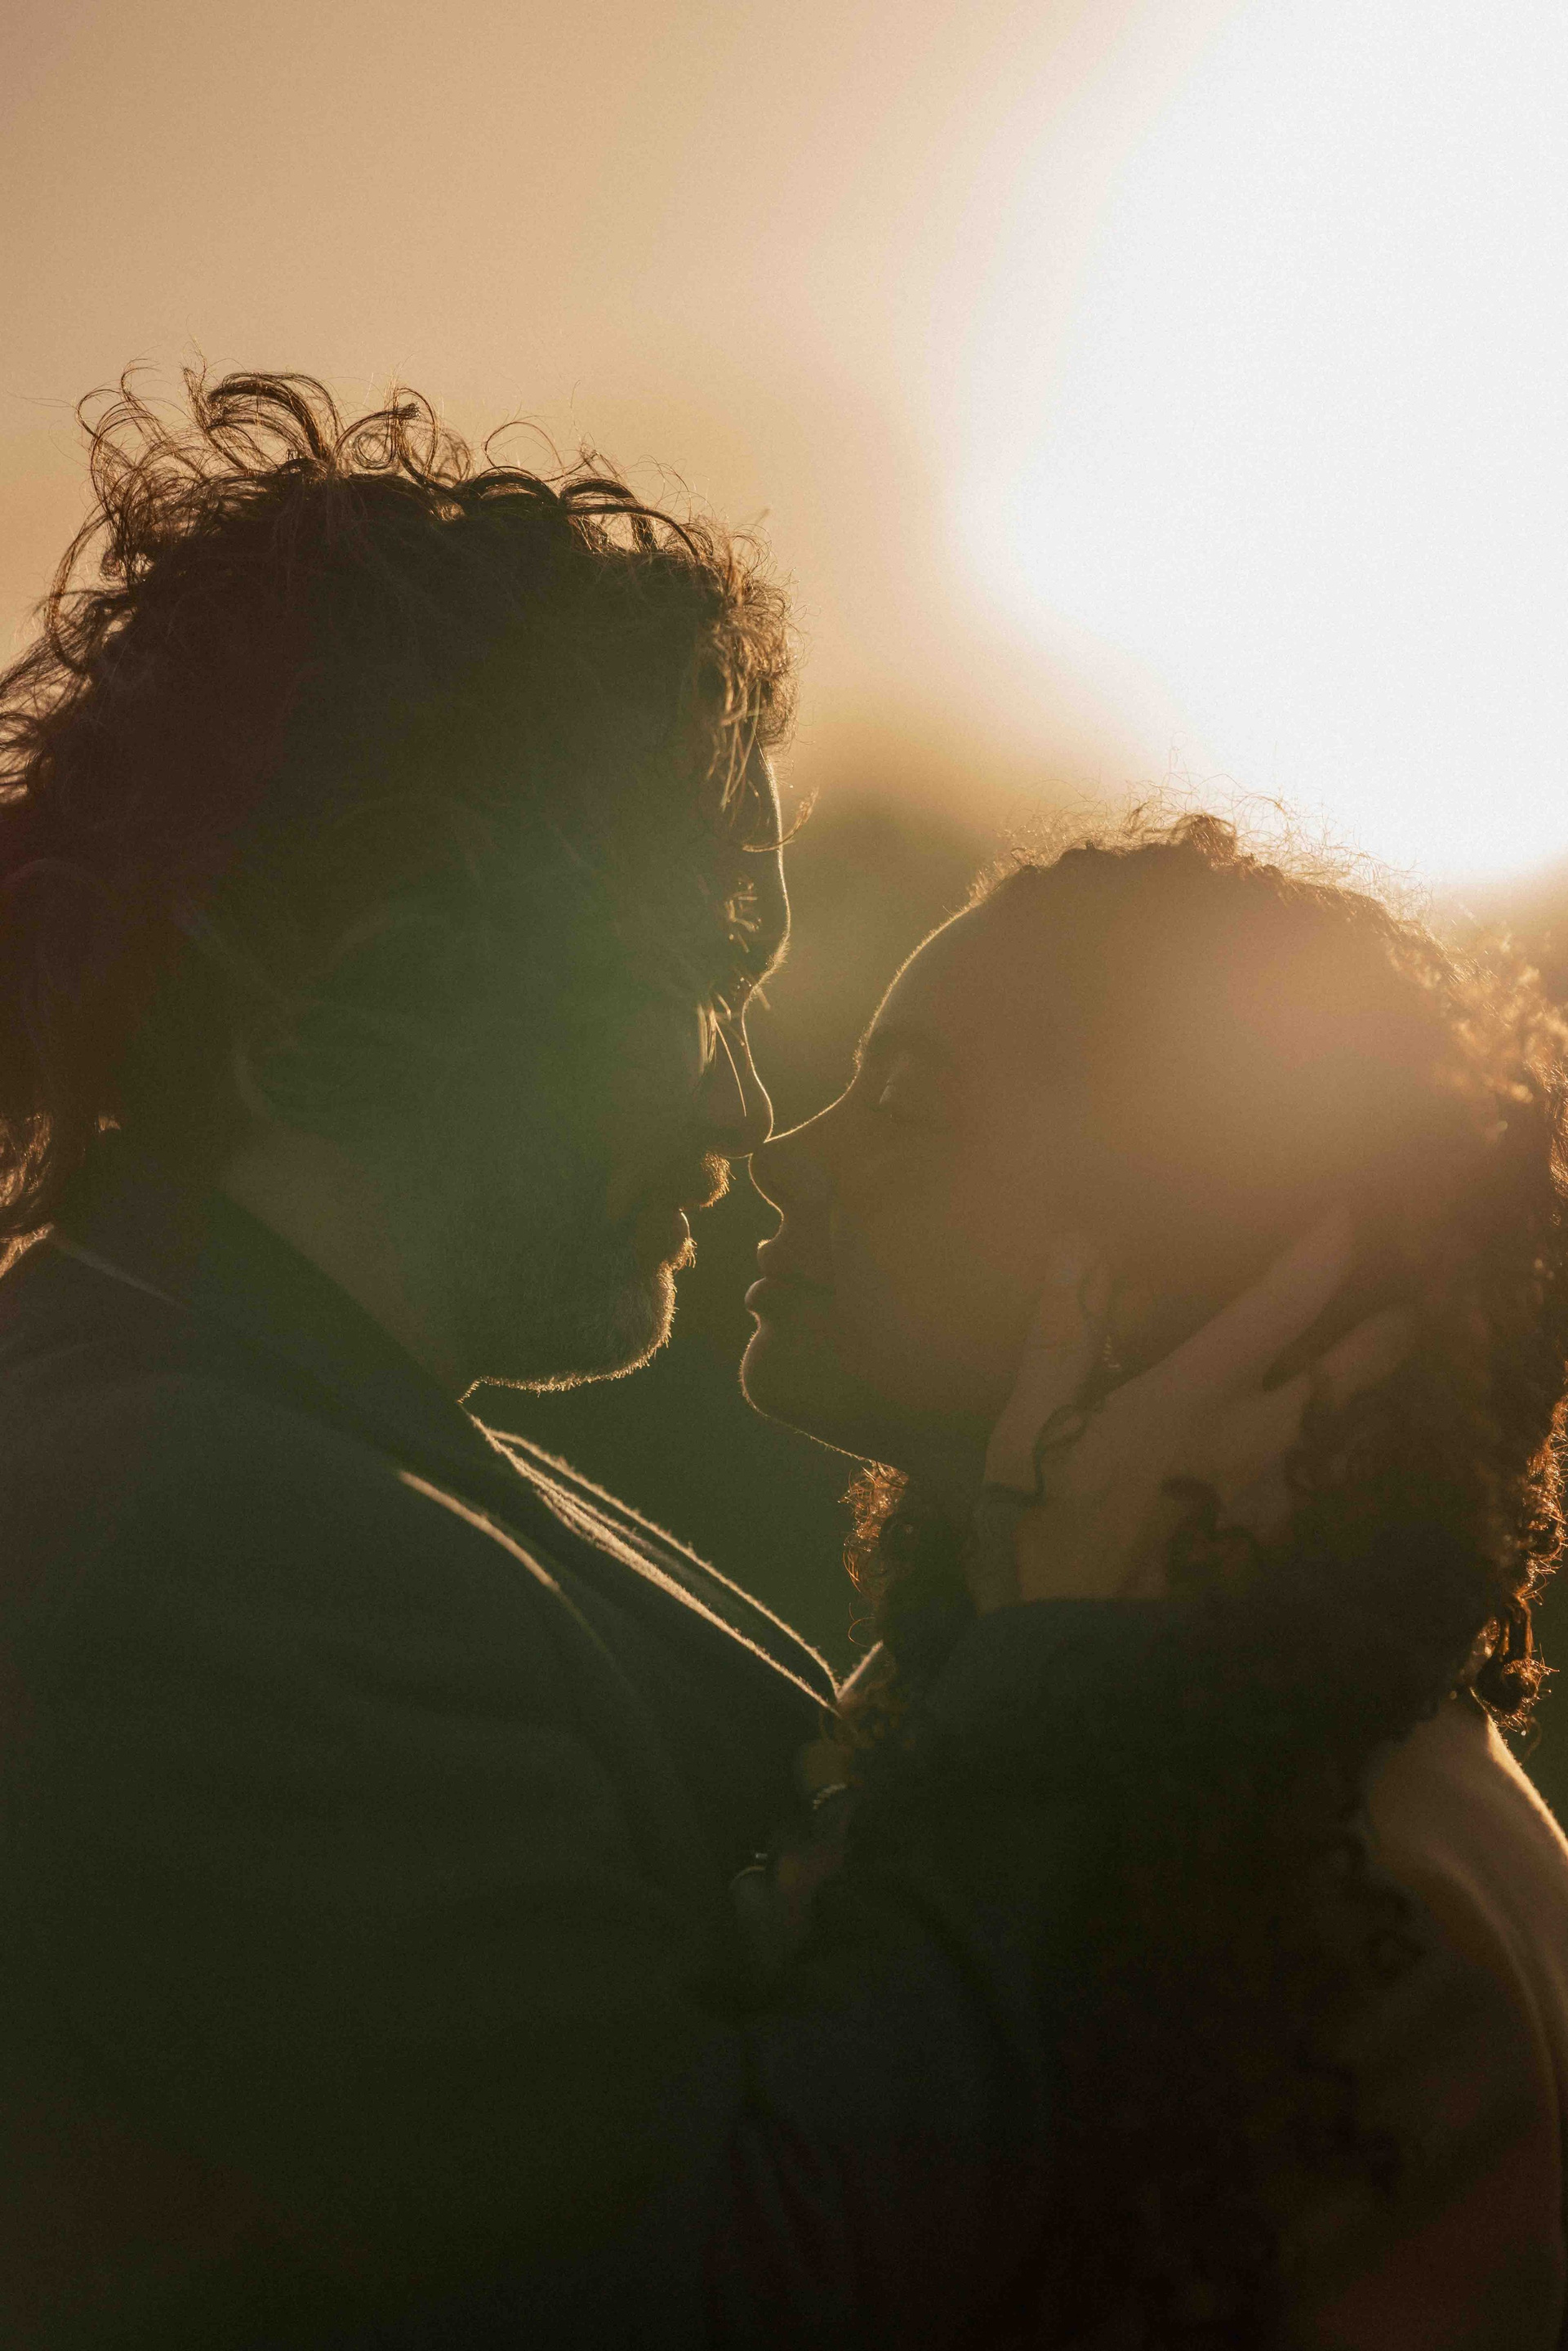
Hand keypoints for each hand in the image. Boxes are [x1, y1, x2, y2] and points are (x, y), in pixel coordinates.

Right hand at [970, 1210, 1411, 1611]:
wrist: (1062, 1649)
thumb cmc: (1037, 1528)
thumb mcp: (1028, 1422)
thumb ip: (1061, 1331)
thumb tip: (1081, 1243)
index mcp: (1186, 1398)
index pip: (1276, 1308)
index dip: (1320, 1254)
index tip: (1345, 1217)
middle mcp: (1245, 1444)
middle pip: (1347, 1379)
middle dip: (1385, 1340)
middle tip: (1407, 1313)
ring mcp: (1264, 1503)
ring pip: (1344, 1441)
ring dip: (1363, 1408)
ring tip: (1371, 1384)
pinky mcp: (1261, 1551)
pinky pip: (1312, 1496)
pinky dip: (1325, 1469)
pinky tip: (1315, 1465)